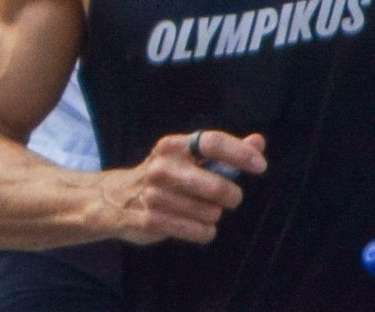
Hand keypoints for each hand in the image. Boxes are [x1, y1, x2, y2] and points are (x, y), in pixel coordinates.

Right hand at [115, 130, 261, 247]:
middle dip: (232, 195)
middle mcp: (161, 168)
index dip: (240, 154)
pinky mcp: (147, 220)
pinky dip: (204, 232)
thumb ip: (226, 151)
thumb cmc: (166, 176)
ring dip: (214, 215)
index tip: (260, 166)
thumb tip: (258, 141)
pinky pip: (193, 230)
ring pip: (208, 212)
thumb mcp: (190, 158)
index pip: (213, 143)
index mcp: (174, 146)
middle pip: (216, 185)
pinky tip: (202, 228)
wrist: (114, 199)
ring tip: (206, 212)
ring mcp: (152, 195)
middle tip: (232, 199)